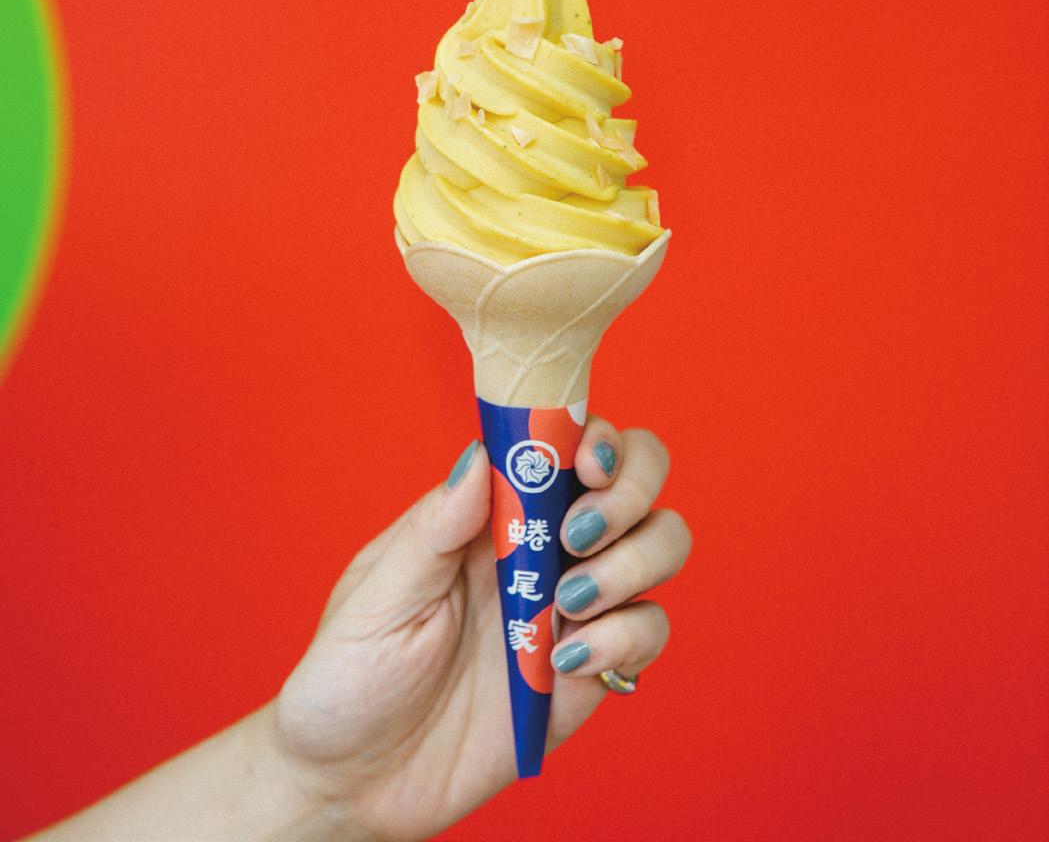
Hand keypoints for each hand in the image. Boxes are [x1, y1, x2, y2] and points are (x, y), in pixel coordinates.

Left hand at [273, 419, 691, 841]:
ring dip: (632, 562)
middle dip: (630, 490)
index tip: (586, 462)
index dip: (594, 436)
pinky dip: (626, 636)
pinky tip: (567, 661)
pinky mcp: (592, 669)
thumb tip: (482, 452)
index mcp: (492, 514)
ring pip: (661, 545)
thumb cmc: (353, 676)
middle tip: (579, 534)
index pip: (566, 444)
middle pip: (636, 481)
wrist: (358, 784)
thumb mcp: (378, 596)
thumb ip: (436, 526)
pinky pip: (649, 631)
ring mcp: (573, 606)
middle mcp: (544, 547)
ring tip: (569, 604)